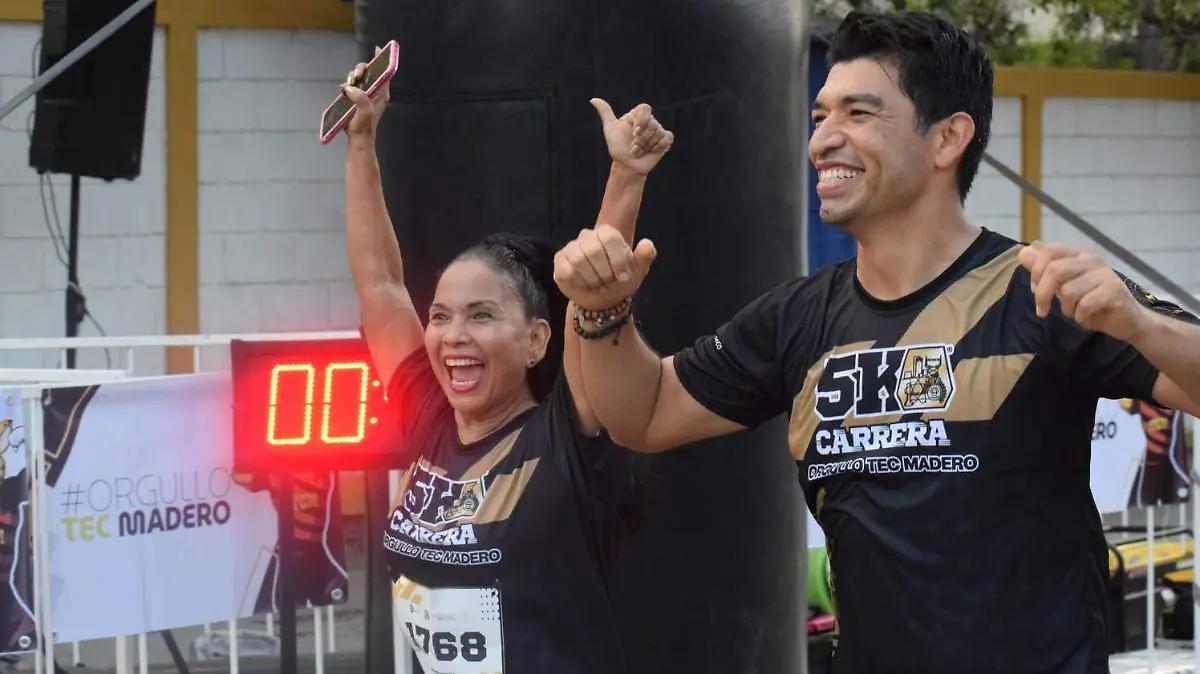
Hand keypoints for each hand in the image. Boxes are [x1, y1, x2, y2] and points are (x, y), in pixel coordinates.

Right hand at [342, 46, 390, 142]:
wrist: (357, 137)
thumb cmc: (364, 126)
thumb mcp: (365, 111)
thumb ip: (360, 98)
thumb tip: (350, 87)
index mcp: (382, 93)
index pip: (384, 72)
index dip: (381, 59)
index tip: (378, 49)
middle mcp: (374, 92)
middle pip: (368, 72)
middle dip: (360, 69)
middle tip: (356, 76)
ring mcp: (364, 95)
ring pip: (357, 78)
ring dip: (351, 77)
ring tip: (349, 85)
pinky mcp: (355, 98)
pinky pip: (350, 86)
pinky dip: (346, 85)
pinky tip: (344, 91)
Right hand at [554, 224, 656, 310]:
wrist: (603, 300)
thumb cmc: (620, 282)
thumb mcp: (637, 271)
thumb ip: (645, 257)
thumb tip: (647, 244)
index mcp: (608, 233)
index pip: (609, 238)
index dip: (617, 260)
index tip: (623, 277)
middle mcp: (588, 236)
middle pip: (593, 250)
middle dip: (604, 273)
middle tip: (607, 282)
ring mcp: (572, 247)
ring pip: (578, 260)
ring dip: (591, 279)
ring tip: (597, 284)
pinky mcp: (560, 261)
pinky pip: (566, 271)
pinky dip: (578, 283)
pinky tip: (583, 284)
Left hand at [591, 98, 673, 174]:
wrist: (626, 166)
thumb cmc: (618, 148)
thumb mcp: (610, 130)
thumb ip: (605, 113)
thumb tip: (593, 100)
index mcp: (637, 116)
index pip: (645, 108)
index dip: (642, 120)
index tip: (634, 132)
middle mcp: (648, 121)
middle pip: (652, 123)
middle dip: (641, 140)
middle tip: (633, 148)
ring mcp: (658, 130)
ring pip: (658, 133)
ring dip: (646, 146)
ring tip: (638, 152)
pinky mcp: (665, 140)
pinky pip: (667, 138)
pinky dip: (659, 145)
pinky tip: (652, 151)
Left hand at [1018, 242, 1148, 343]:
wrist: (1125, 321)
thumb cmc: (1091, 303)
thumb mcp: (1063, 286)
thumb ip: (1044, 270)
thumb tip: (1023, 252)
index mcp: (1078, 254)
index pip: (1049, 250)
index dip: (1036, 271)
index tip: (1035, 290)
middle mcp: (1092, 259)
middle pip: (1055, 270)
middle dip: (1043, 294)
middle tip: (1043, 311)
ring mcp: (1105, 273)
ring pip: (1069, 291)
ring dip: (1066, 309)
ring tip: (1076, 312)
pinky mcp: (1114, 290)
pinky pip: (1084, 304)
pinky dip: (1079, 316)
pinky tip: (1086, 317)